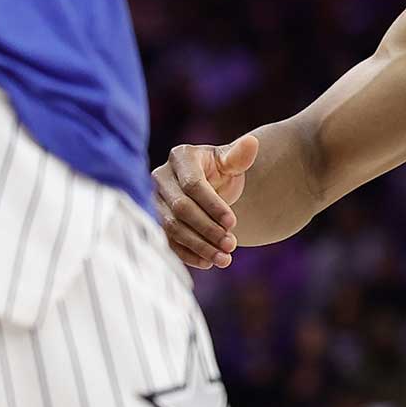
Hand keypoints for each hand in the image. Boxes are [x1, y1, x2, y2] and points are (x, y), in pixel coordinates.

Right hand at [151, 135, 259, 269]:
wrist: (208, 184)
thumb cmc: (220, 170)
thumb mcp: (230, 162)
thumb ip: (239, 156)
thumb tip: (252, 143)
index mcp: (181, 157)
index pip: (193, 185)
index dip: (213, 206)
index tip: (233, 223)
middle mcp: (161, 177)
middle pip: (181, 209)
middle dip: (208, 229)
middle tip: (231, 245)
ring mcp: (154, 200)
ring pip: (172, 228)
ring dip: (199, 246)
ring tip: (224, 259)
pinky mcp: (153, 221)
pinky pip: (167, 241)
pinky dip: (187, 255)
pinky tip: (208, 263)